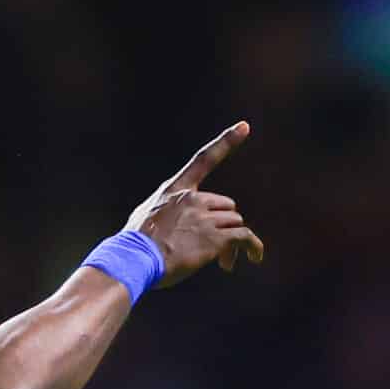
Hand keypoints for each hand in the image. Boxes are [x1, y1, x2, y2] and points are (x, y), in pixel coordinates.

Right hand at [125, 121, 265, 286]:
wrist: (135, 259)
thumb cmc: (135, 243)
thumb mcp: (145, 213)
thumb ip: (166, 209)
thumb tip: (174, 219)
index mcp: (175, 189)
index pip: (203, 159)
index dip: (226, 141)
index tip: (244, 126)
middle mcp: (193, 199)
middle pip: (226, 205)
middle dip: (223, 225)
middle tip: (218, 248)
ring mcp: (205, 218)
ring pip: (234, 223)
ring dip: (231, 242)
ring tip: (224, 262)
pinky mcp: (215, 239)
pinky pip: (244, 237)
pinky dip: (252, 246)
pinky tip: (255, 256)